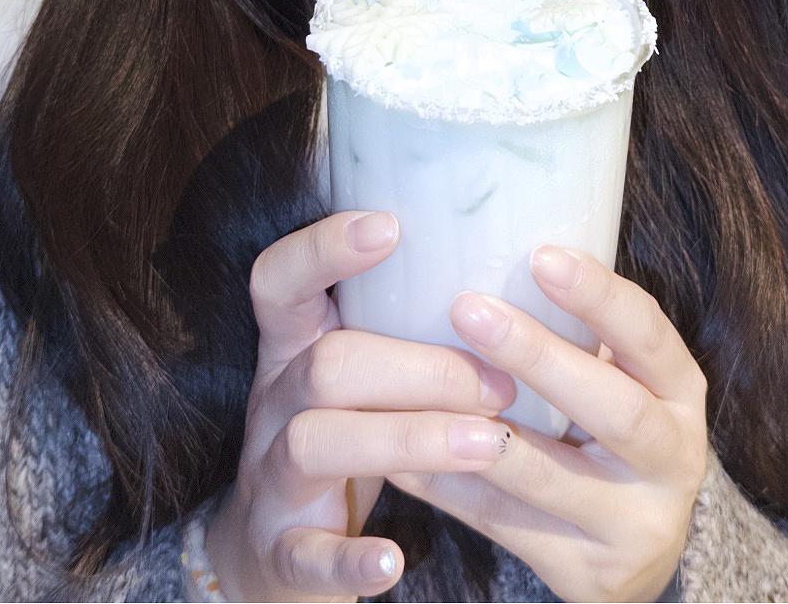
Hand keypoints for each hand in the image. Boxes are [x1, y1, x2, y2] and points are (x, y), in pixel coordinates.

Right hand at [204, 210, 524, 601]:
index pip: (281, 281)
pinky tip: (394, 563)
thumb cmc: (346, 441)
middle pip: (326, 363)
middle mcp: (275, 405)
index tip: (391, 225)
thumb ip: (406, 333)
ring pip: (315, 441)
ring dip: (408, 439)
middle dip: (420, 366)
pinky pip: (304, 554)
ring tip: (487, 445)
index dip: (323, 248)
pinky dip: (348, 558)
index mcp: (294, 352)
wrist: (270, 558)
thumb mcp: (360, 379)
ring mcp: (271, 480)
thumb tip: (517, 275)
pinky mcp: (280, 553)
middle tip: (502, 382)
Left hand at [386, 245, 709, 602]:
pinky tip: (402, 454)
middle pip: (613, 409)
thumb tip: (486, 241)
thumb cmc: (607, 434)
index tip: (540, 254)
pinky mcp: (589, 575)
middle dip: (539, 356)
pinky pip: (507, 525)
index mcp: (681, 393)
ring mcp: (636, 524)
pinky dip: (451, 487)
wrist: (636, 552)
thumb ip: (579, 333)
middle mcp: (674, 459)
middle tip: (469, 307)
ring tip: (420, 389)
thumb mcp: (619, 381)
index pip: (649, 335)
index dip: (599, 296)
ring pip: (552, 478)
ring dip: (479, 430)